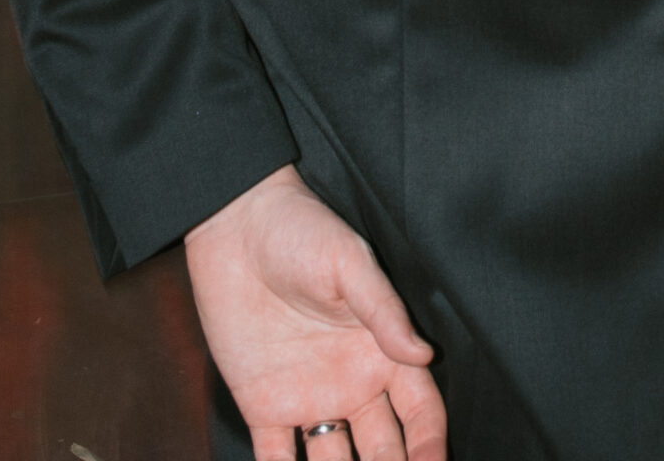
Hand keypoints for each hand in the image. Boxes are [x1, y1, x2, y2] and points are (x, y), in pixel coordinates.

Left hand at [184, 167, 446, 460]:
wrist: (234, 225)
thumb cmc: (301, 231)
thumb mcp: (349, 264)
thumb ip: (385, 311)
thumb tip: (425, 355)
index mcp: (380, 350)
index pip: (419, 410)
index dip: (429, 444)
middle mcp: (352, 382)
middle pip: (383, 448)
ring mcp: (308, 398)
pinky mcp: (263, 406)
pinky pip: (276, 459)